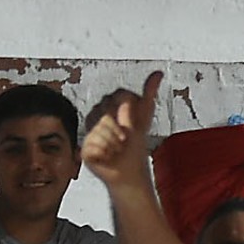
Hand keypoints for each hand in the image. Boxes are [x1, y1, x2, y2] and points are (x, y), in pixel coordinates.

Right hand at [82, 71, 161, 185]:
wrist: (128, 170)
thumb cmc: (136, 144)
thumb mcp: (144, 117)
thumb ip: (149, 93)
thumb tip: (158, 73)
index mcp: (112, 105)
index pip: (118, 96)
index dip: (127, 108)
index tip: (132, 121)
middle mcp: (99, 115)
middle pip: (106, 110)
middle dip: (120, 127)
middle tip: (125, 138)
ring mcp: (90, 130)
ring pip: (101, 127)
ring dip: (115, 141)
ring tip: (118, 147)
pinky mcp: (85, 145)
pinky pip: (94, 142)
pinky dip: (106, 151)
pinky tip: (108, 155)